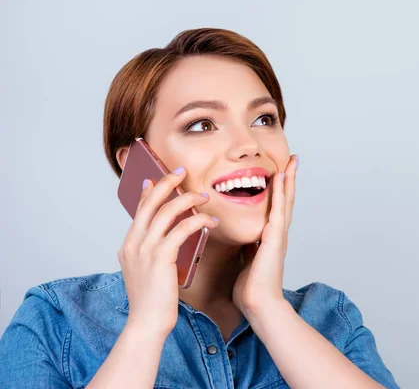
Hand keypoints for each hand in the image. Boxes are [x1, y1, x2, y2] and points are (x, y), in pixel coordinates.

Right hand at [118, 167, 219, 337]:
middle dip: (167, 183)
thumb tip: (164, 236)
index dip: (150, 190)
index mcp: (129, 244)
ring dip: (188, 200)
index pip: (139, 209)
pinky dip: (198, 221)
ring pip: (167, 211)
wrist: (147, 323)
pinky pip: (182, 229)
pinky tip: (211, 222)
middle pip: (150, 202)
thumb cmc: (152, 300)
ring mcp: (145, 249)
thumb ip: (151, 251)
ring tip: (204, 197)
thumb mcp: (146, 271)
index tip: (160, 177)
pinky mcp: (161, 257)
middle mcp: (134, 243)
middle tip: (182, 172)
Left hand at [233, 155, 298, 320]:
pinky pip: (277, 210)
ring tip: (292, 161)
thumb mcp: (246, 262)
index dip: (279, 191)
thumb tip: (243, 241)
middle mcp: (277, 234)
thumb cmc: (252, 289)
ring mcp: (278, 235)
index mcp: (270, 239)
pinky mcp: (274, 238)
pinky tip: (280, 177)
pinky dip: (280, 193)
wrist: (259, 305)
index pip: (276, 209)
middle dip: (289, 179)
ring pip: (285, 201)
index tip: (280, 173)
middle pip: (286, 200)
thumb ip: (247, 249)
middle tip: (293, 160)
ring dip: (289, 180)